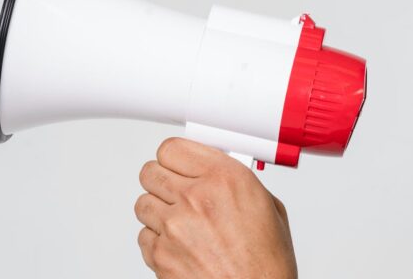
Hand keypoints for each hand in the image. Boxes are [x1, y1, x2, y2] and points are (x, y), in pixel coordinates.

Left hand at [135, 138, 296, 278]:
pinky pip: (143, 235)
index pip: (173, 148)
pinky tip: (179, 245)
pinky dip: (157, 240)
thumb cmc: (267, 264)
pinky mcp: (160, 254)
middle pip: (151, 171)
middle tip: (177, 191)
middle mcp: (196, 198)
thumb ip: (238, 183)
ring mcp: (174, 227)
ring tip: (181, 223)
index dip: (176, 157)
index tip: (180, 163)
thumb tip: (219, 172)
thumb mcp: (269, 209)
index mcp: (226, 179)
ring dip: (158, 211)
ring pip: (143, 203)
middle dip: (164, 180)